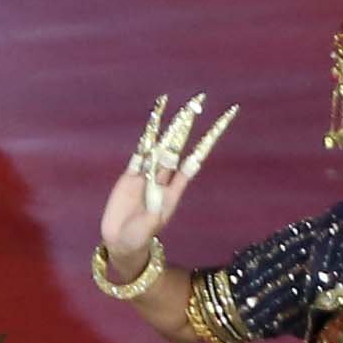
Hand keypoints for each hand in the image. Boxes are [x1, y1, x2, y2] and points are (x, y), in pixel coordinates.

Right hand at [99, 92, 233, 269]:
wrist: (122, 242)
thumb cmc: (138, 239)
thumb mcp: (146, 230)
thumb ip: (151, 216)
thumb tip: (156, 199)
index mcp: (174, 191)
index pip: (193, 161)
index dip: (206, 142)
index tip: (220, 125)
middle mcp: (164, 179)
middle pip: (177, 146)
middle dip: (187, 124)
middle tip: (198, 100)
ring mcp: (147, 175)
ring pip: (159, 144)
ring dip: (166, 125)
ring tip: (173, 102)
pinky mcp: (130, 175)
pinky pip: (139, 151)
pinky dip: (146, 136)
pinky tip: (152, 122)